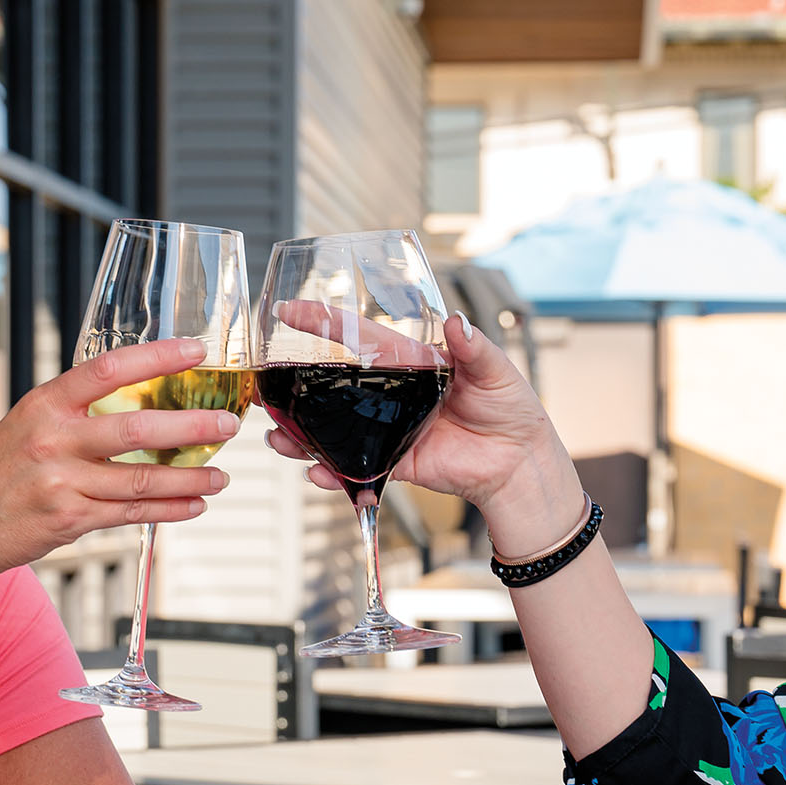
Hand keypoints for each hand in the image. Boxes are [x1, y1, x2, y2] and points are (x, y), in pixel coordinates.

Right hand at [0, 337, 237, 597]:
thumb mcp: (24, 426)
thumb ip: (74, 414)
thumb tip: (136, 398)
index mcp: (44, 405)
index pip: (109, 369)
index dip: (157, 357)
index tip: (197, 350)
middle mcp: (52, 441)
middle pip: (136, 428)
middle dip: (191, 426)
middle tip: (228, 424)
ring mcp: (60, 483)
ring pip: (141, 478)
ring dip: (190, 477)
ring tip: (222, 475)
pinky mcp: (67, 521)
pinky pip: (130, 512)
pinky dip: (169, 509)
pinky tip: (194, 504)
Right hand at [265, 313, 586, 556]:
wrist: (521, 463)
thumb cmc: (511, 408)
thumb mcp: (496, 369)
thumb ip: (474, 348)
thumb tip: (457, 323)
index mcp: (409, 363)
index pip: (358, 337)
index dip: (321, 322)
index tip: (287, 311)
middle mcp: (389, 395)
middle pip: (331, 386)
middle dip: (294, 389)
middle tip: (265, 391)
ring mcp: (388, 431)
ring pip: (333, 431)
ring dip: (301, 435)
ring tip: (277, 437)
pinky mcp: (395, 464)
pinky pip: (356, 469)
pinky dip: (334, 473)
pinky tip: (317, 472)